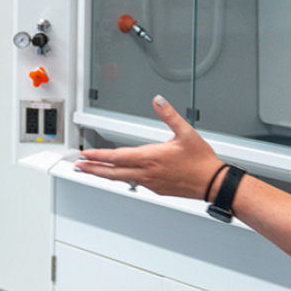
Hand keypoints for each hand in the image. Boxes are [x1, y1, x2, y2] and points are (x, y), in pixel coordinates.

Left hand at [75, 96, 222, 199]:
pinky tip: (120, 175)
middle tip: (79, 166)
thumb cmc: (201, 161)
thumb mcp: (186, 132)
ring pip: (121, 179)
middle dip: (93, 169)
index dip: (99, 155)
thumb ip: (169, 115)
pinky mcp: (157, 189)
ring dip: (105, 174)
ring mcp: (151, 183)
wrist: (212, 183)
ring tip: (93, 170)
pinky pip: (135, 183)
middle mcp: (147, 172)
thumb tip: (158, 101)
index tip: (85, 154)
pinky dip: (122, 178)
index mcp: (151, 157)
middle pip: (113, 172)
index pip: (117, 157)